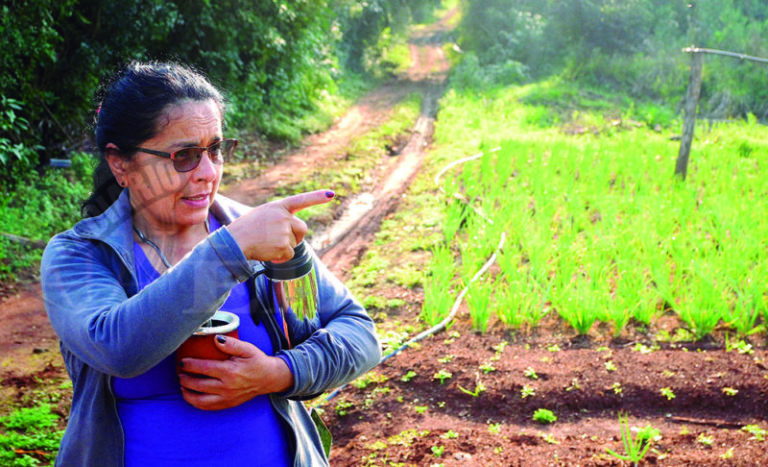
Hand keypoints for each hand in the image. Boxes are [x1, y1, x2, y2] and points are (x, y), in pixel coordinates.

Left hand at [178, 335, 293, 410]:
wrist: (269, 378)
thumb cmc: (257, 362)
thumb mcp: (247, 349)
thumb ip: (231, 344)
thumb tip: (215, 339)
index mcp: (230, 372)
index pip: (203, 368)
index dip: (189, 365)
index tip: (182, 361)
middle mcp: (226, 387)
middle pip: (198, 385)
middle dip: (185, 379)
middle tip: (180, 372)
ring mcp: (227, 398)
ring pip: (200, 400)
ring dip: (187, 393)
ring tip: (182, 385)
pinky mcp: (228, 404)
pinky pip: (207, 407)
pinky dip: (196, 403)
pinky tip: (191, 396)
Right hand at [227, 189, 334, 262]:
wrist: (233, 242)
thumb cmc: (245, 230)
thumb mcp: (263, 216)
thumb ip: (279, 218)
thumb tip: (297, 231)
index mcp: (278, 207)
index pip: (301, 200)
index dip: (317, 197)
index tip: (331, 194)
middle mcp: (283, 216)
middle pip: (302, 229)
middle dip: (295, 237)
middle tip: (278, 240)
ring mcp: (283, 230)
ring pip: (295, 243)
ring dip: (284, 247)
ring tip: (266, 244)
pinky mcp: (282, 245)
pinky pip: (289, 254)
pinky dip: (280, 257)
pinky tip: (267, 252)